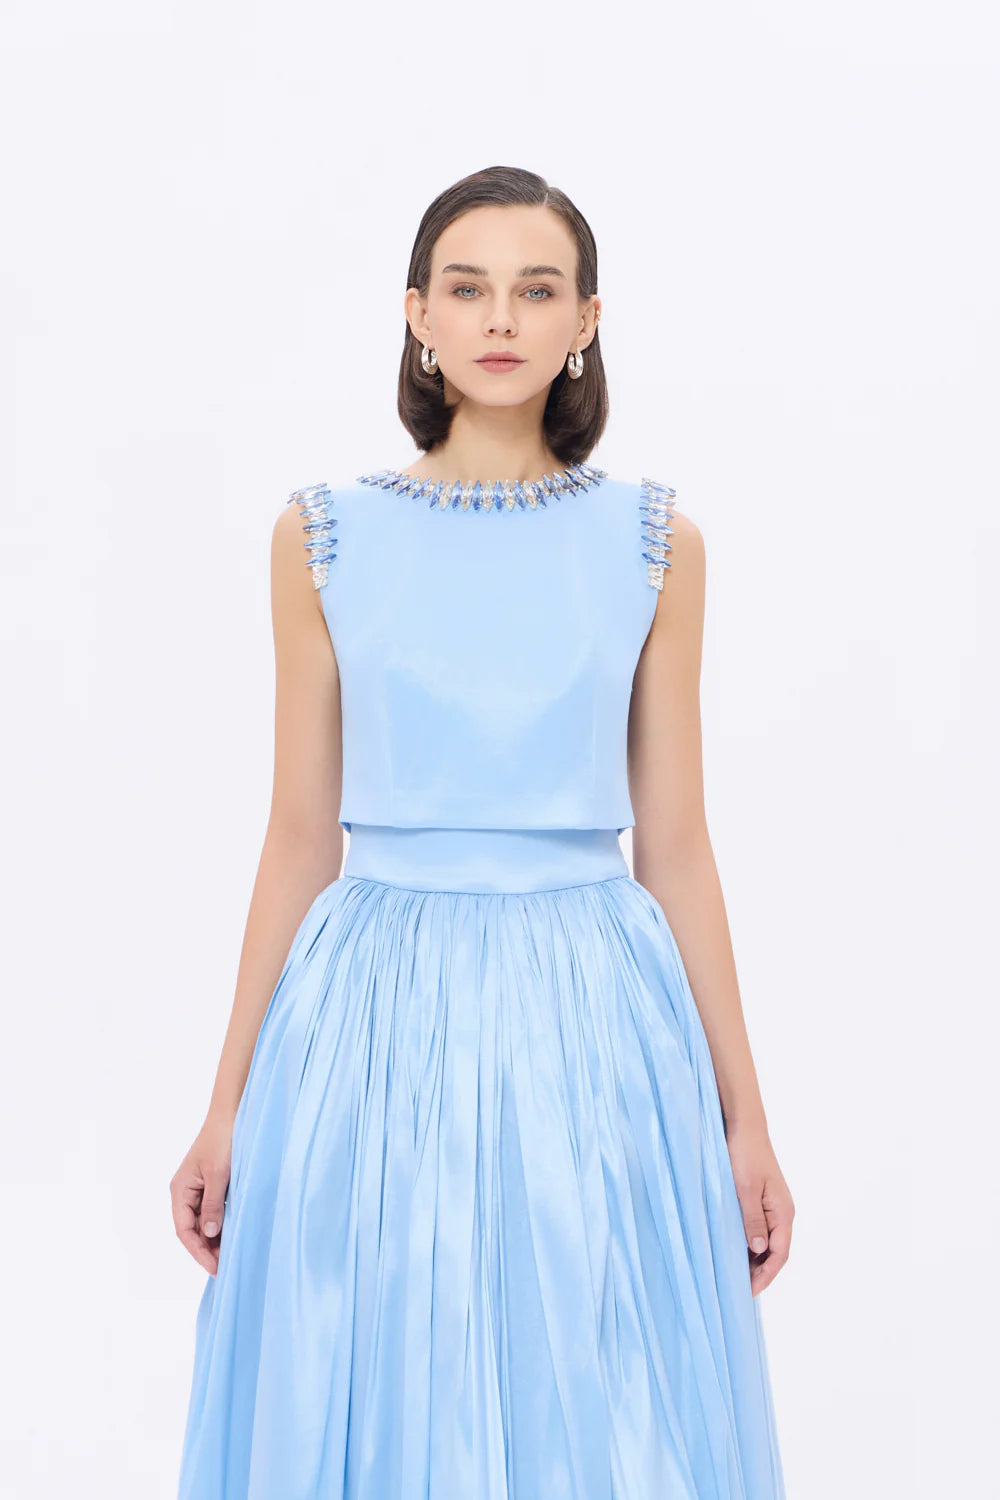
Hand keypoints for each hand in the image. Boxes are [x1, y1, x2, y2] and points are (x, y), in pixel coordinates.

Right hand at [170, 1112, 233, 1275]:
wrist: (232, 1113)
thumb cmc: (223, 1140)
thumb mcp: (218, 1175)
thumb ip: (213, 1206)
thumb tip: (211, 1235)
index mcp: (180, 1190)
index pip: (184, 1230)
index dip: (199, 1251)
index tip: (214, 1268)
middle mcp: (185, 1191)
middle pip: (192, 1229)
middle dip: (206, 1249)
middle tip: (225, 1268)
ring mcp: (198, 1188)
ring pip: (203, 1222)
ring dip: (214, 1239)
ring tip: (229, 1257)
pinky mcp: (211, 1185)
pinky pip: (212, 1211)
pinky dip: (221, 1224)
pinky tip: (232, 1235)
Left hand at [725, 1122, 793, 1296]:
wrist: (744, 1126)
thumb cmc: (745, 1154)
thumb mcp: (746, 1189)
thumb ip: (752, 1220)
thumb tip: (758, 1251)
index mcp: (783, 1212)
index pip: (779, 1254)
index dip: (766, 1275)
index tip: (749, 1291)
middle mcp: (781, 1212)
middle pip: (775, 1252)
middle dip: (760, 1272)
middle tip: (738, 1289)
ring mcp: (772, 1206)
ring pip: (766, 1242)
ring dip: (754, 1259)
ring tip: (735, 1275)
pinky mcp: (761, 1200)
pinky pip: (758, 1229)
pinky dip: (749, 1243)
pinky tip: (734, 1250)